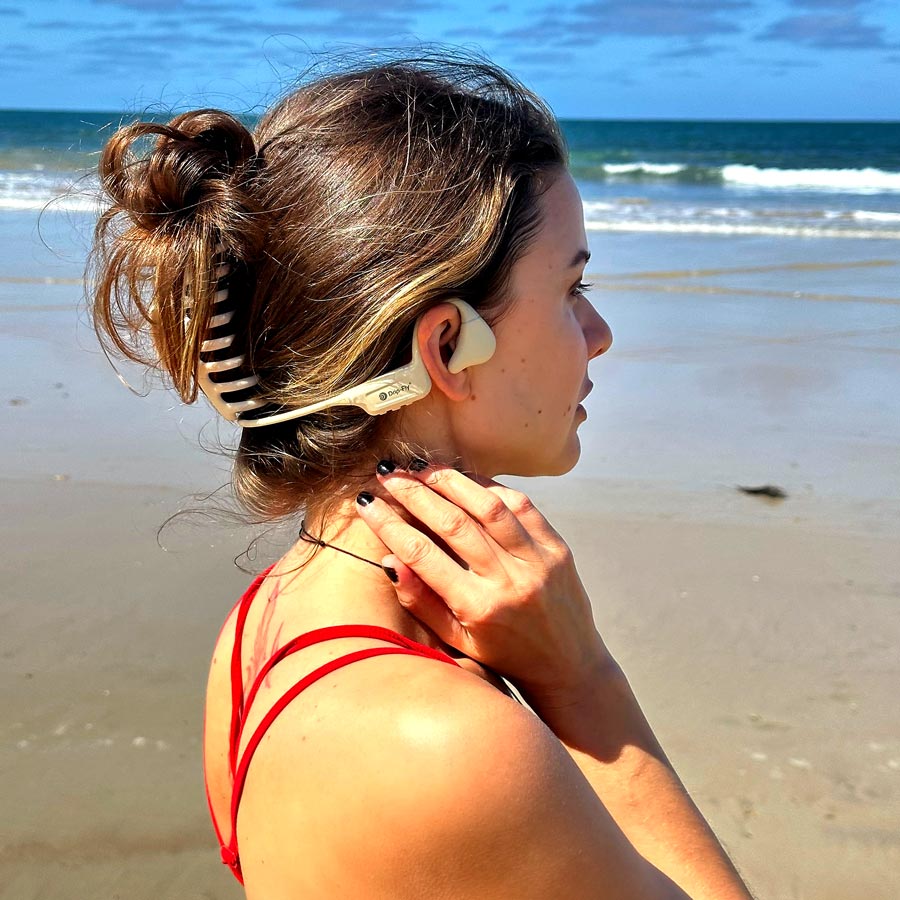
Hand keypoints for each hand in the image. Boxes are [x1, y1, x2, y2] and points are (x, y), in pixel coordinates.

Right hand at [355, 463, 614, 705]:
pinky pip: (521, 505)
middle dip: (414, 493)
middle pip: (453, 523)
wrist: (568, 665)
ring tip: (422, 468)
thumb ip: (421, 602)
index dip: (389, 525)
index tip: (366, 503)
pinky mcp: (557, 547)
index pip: (423, 556)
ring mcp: (537, 561)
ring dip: (450, 481)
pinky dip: (490, 487)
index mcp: (479, 608)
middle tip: (387, 474)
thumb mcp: (456, 640)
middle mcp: (509, 581)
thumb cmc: (504, 654)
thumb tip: (388, 559)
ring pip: (488, 506)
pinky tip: (465, 480)